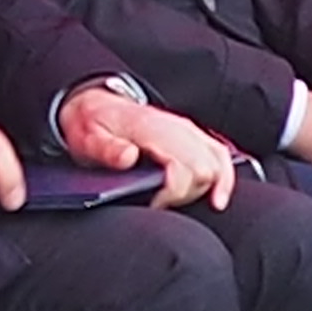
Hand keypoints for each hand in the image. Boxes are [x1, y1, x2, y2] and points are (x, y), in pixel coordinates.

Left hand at [60, 82, 238, 208]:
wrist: (95, 106)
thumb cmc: (93, 124)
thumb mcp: (87, 138)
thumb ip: (106, 149)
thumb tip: (129, 157)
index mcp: (151, 128)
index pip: (183, 165)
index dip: (172, 193)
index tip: (153, 204)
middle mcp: (175, 127)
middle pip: (205, 168)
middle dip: (188, 194)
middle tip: (161, 203)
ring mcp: (187, 129)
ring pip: (218, 162)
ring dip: (207, 188)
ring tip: (184, 203)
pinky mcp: (192, 136)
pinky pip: (220, 155)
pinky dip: (223, 177)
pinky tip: (218, 198)